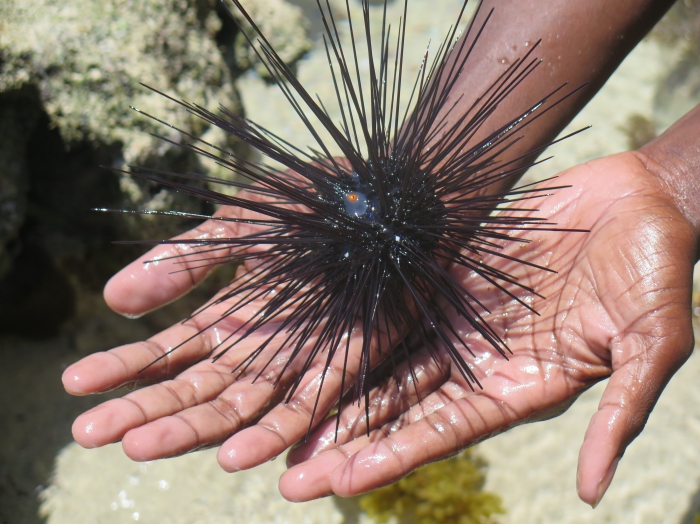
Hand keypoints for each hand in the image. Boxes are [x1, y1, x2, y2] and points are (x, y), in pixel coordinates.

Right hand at [62, 188, 396, 467]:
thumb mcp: (239, 225)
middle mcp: (259, 348)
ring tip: (142, 445)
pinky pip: (310, 406)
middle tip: (87, 432)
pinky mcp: (347, 362)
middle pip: (194, 392)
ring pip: (241, 409)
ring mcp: (301, 359)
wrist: (387, 195)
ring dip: (194, 431)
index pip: (167, 354)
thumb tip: (111, 300)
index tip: (74, 383)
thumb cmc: (314, 203)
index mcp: (231, 317)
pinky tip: (235, 454)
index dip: (122, 369)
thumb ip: (184, 262)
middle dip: (143, 411)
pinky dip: (274, 433)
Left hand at [278, 151, 696, 507]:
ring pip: (383, 359)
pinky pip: (392, 300)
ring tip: (278, 415)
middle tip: (281, 469)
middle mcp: (479, 360)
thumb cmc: (659, 271)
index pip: (442, 432)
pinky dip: (354, 321)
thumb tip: (592, 492)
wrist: (644, 200)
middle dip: (343, 439)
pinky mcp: (448, 274)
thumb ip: (620, 414)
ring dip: (335, 387)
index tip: (337, 483)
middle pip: (397, 407)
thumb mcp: (652, 345)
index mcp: (520, 386)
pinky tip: (311, 336)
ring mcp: (458, 317)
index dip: (390, 457)